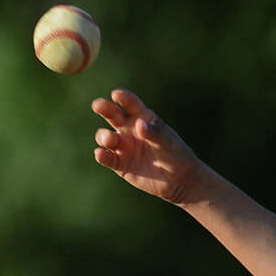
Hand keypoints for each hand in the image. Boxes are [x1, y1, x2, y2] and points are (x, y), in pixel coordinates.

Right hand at [91, 89, 203, 205]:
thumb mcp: (168, 142)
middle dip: (103, 108)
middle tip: (98, 105)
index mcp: (141, 117)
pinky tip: (100, 154)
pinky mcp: (120, 164)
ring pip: (105, 137)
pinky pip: (107, 158)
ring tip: (111, 139)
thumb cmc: (175, 154)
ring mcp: (123, 146)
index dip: (123, 97)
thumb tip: (139, 124)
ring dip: (104, 136)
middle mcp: (128, 129)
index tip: (116, 94)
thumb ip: (154, 133)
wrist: (178, 180)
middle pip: (111, 114)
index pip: (130, 103)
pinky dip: (102, 155)